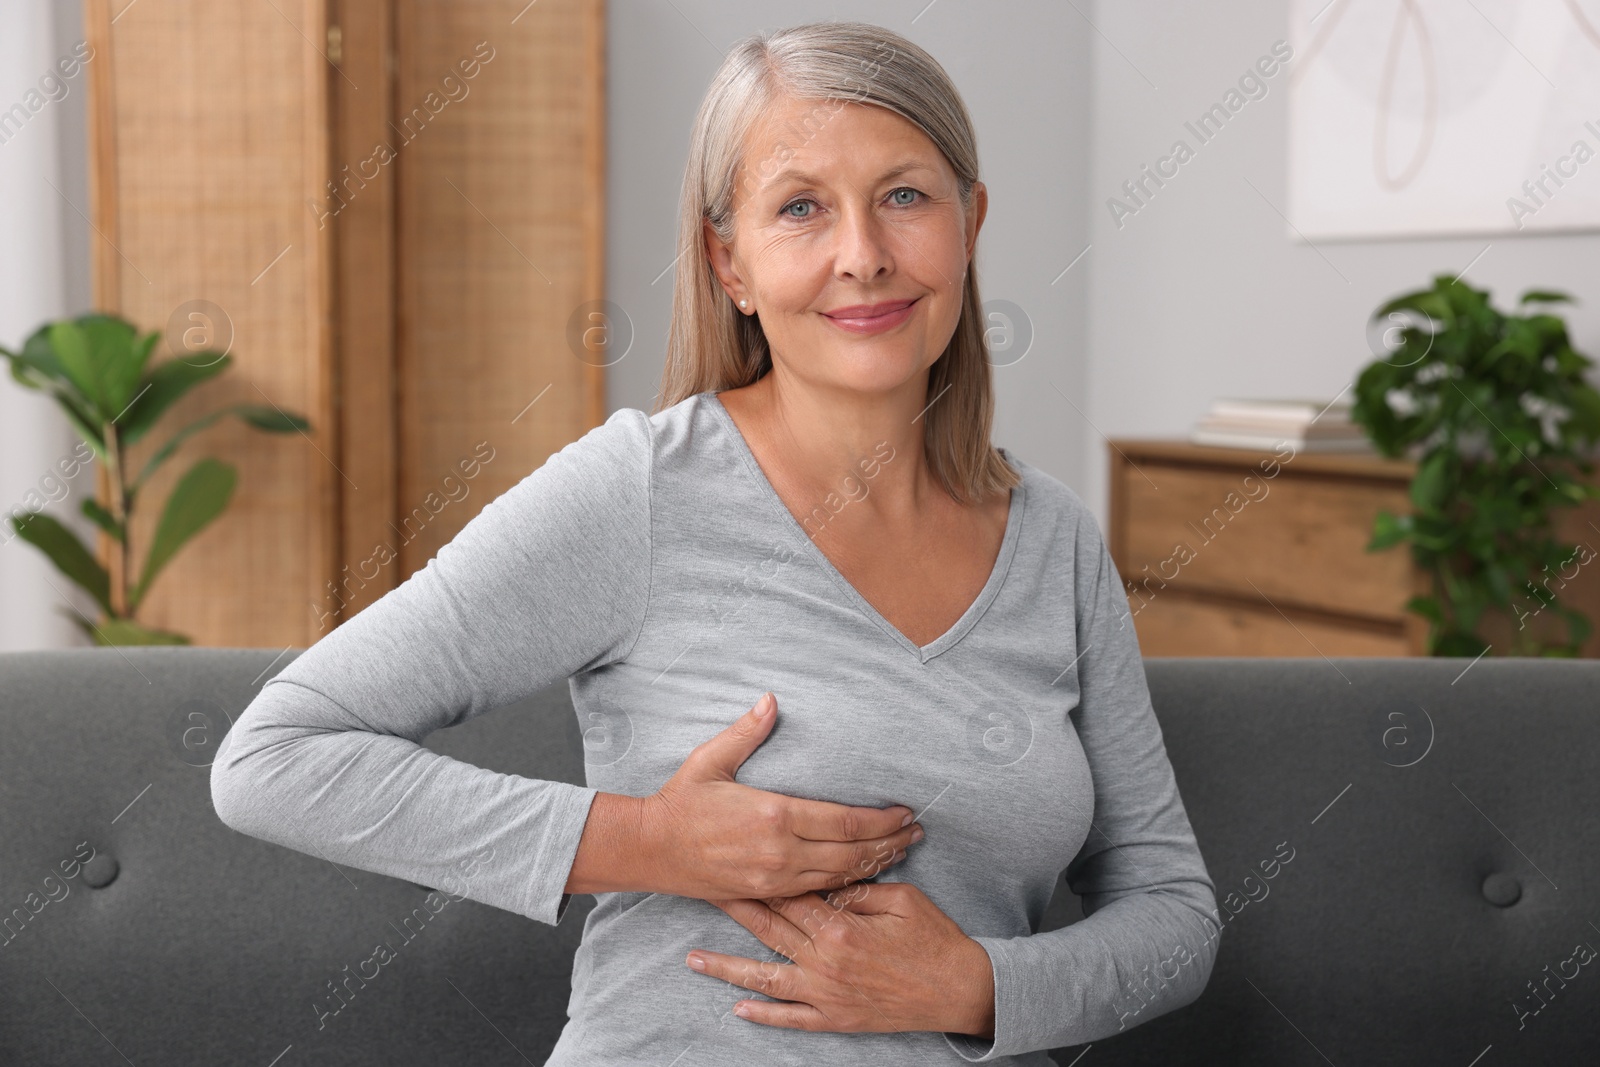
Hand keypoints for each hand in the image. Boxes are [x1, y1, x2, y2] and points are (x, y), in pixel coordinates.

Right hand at [639, 692, 924, 900]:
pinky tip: (862, 876)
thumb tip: (772, 699)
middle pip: (851, 853)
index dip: (882, 820)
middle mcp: (780, 852)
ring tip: (900, 852)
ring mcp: (774, 879)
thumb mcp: (712, 759)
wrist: (650, 849)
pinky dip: (846, 884)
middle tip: (916, 833)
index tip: (905, 812)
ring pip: (839, 877)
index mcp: (774, 815)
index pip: (845, 821)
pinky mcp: (766, 895)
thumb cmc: (680, 801)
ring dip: (874, 865)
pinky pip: (817, 892)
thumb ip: (748, 731)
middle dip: (889, 844)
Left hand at [685, 880, 996, 1037]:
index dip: (758, 878)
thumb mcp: (901, 899)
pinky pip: (791, 1019)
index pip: (789, 895)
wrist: (961, 990)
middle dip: (732, 910)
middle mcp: (825, 961)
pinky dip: (763, 1015)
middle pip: (768, 929)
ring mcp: (826, 994)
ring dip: (727, 969)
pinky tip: (737, 1008)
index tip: (729, 864)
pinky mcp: (836, 1019)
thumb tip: (825, 879)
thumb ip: (858, 888)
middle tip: (699, 894)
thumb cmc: (935, 939)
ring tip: (693, 960)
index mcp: (841, 927)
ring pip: (765, 979)